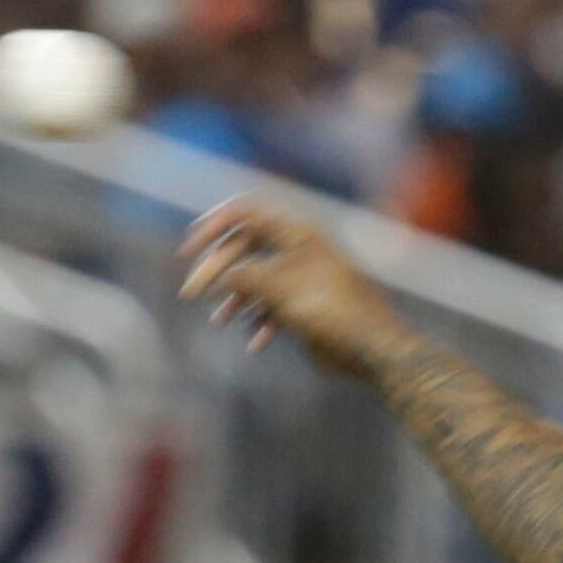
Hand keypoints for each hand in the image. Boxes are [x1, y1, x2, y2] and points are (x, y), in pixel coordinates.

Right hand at [178, 199, 413, 374]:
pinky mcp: (309, 307)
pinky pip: (275, 307)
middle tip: (192, 294)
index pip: (245, 212)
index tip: (189, 249)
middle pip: (245, 248)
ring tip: (219, 320)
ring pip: (257, 279)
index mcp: (296, 232)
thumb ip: (241, 276)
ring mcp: (303, 278)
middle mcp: (299, 249)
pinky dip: (260, 322)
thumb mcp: (277, 287)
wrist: (373, 350)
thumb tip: (214, 277)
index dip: (212, 225)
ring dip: (235, 299)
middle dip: (217, 271)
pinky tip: (255, 343)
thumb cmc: (330, 311)